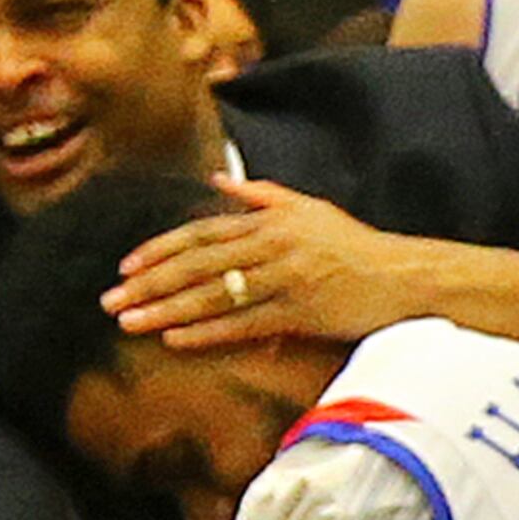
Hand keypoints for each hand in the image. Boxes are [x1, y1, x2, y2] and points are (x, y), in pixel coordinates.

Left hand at [106, 177, 446, 350]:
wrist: (407, 277)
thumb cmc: (359, 246)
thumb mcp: (311, 208)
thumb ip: (262, 195)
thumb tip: (216, 181)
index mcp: (271, 221)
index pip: (202, 233)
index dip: (160, 250)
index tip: (125, 267)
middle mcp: (274, 246)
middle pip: (198, 264)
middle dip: (150, 282)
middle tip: (111, 299)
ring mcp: (287, 279)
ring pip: (215, 294)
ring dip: (168, 309)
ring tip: (130, 322)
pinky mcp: (303, 312)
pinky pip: (246, 323)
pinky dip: (209, 331)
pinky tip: (177, 339)